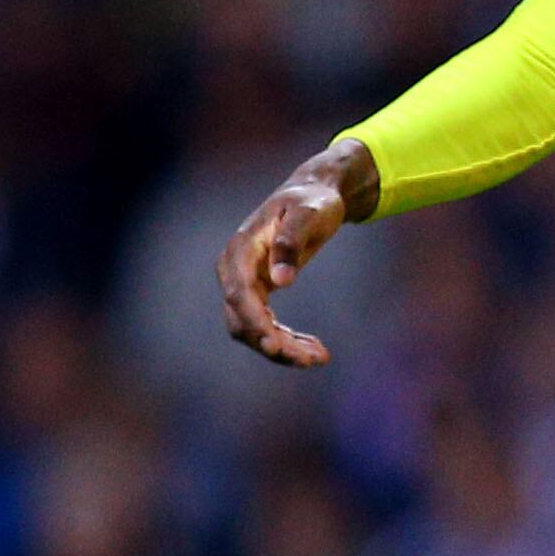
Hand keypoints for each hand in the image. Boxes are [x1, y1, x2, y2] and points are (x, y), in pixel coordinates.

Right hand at [217, 140, 374, 367]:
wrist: (311, 196)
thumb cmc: (311, 202)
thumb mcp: (308, 215)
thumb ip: (291, 242)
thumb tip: (280, 281)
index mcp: (240, 249)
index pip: (239, 294)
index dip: (255, 323)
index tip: (275, 347)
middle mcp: (234, 269)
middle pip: (242, 319)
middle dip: (273, 345)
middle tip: (312, 359)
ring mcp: (244, 283)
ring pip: (252, 330)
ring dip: (282, 350)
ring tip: (320, 357)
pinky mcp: (258, 293)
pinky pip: (265, 327)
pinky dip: (287, 342)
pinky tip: (316, 350)